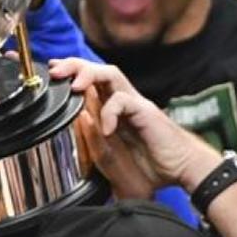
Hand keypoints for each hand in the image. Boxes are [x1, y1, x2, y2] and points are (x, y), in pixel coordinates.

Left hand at [49, 58, 218, 190]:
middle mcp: (124, 102)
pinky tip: (105, 129)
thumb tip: (79, 120)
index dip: (72, 74)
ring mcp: (136, 104)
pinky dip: (110, 111)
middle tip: (56, 70)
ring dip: (89, 75)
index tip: (53, 72)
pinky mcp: (146, 112)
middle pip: (99, 70)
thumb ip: (94, 141)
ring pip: (111, 74)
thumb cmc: (152, 167)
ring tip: (74, 86)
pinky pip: (123, 100)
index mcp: (115, 111)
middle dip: (75, 65)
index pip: (92, 82)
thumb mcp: (112, 157)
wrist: (182, 171)